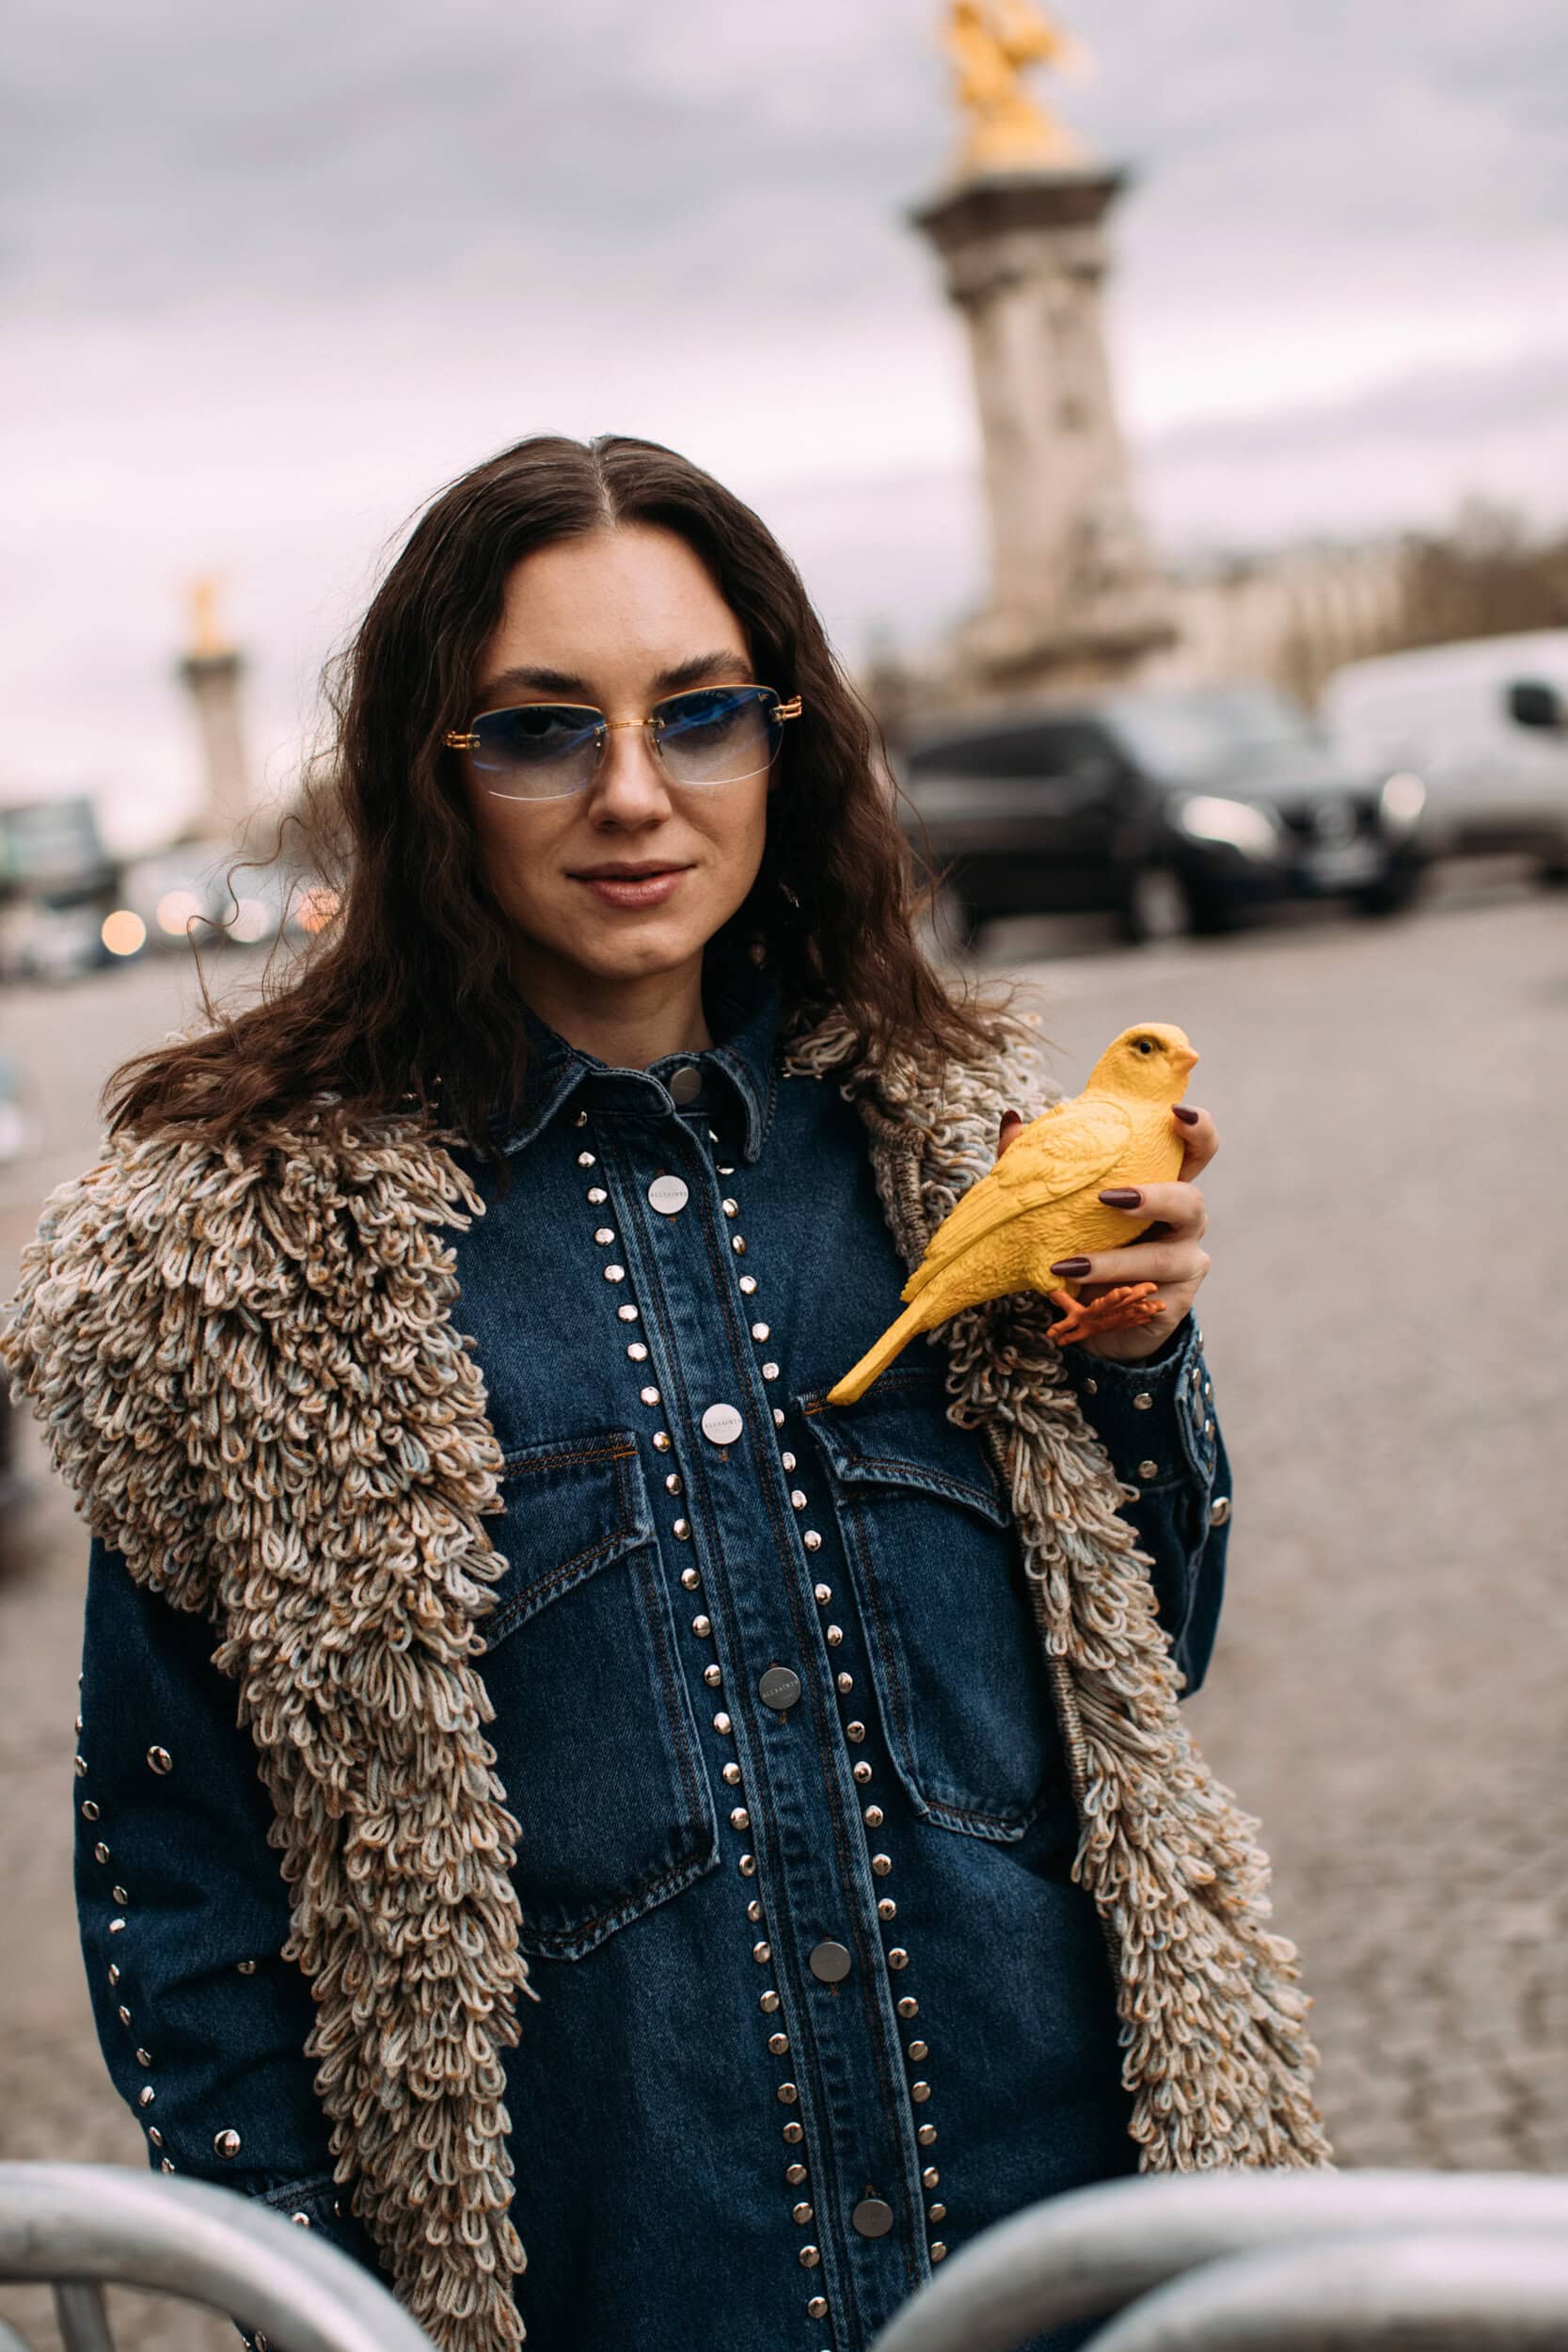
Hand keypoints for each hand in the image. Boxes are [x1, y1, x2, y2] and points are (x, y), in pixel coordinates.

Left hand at [995, 1104, 1217, 1363]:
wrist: (1098, 1316)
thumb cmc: (1085, 1244)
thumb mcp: (1061, 1203)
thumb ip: (1039, 1163)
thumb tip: (1012, 1120)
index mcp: (1165, 1185)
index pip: (1197, 1151)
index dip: (1197, 1129)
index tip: (1174, 1113)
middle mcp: (1185, 1221)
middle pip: (1190, 1200)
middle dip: (1154, 1198)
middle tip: (1108, 1198)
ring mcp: (1185, 1262)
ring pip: (1163, 1257)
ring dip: (1115, 1260)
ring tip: (1071, 1263)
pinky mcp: (1175, 1302)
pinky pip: (1148, 1298)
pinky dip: (1110, 1294)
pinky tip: (1079, 1295)